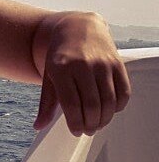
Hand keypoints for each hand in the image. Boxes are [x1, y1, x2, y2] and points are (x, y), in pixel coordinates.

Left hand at [33, 13, 130, 135]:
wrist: (78, 29)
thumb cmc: (60, 58)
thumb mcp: (48, 77)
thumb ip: (46, 103)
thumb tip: (38, 127)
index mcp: (61, 69)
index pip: (72, 104)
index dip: (76, 123)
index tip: (76, 132)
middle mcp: (83, 65)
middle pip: (92, 105)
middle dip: (91, 123)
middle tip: (88, 130)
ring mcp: (102, 62)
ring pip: (109, 100)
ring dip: (105, 118)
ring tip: (98, 124)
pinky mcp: (117, 62)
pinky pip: (123, 90)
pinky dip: (118, 106)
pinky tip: (110, 110)